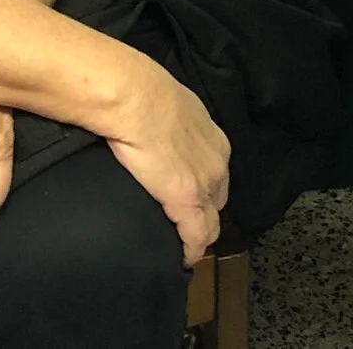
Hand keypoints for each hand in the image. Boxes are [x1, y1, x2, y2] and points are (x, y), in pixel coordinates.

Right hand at [101, 59, 230, 266]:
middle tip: (183, 224)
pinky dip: (190, 251)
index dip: (204, 189)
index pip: (215, 174)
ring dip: (198, 235)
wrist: (135, 99)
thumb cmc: (142, 93)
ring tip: (181, 245)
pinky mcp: (188, 203)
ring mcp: (206, 185)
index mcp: (213, 139)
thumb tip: (151, 123)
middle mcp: (217, 163)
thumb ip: (169, 121)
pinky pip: (196, 238)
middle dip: (205, 213)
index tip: (190, 198)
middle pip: (217, 200)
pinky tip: (182, 259)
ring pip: (211, 223)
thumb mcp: (167, 105)